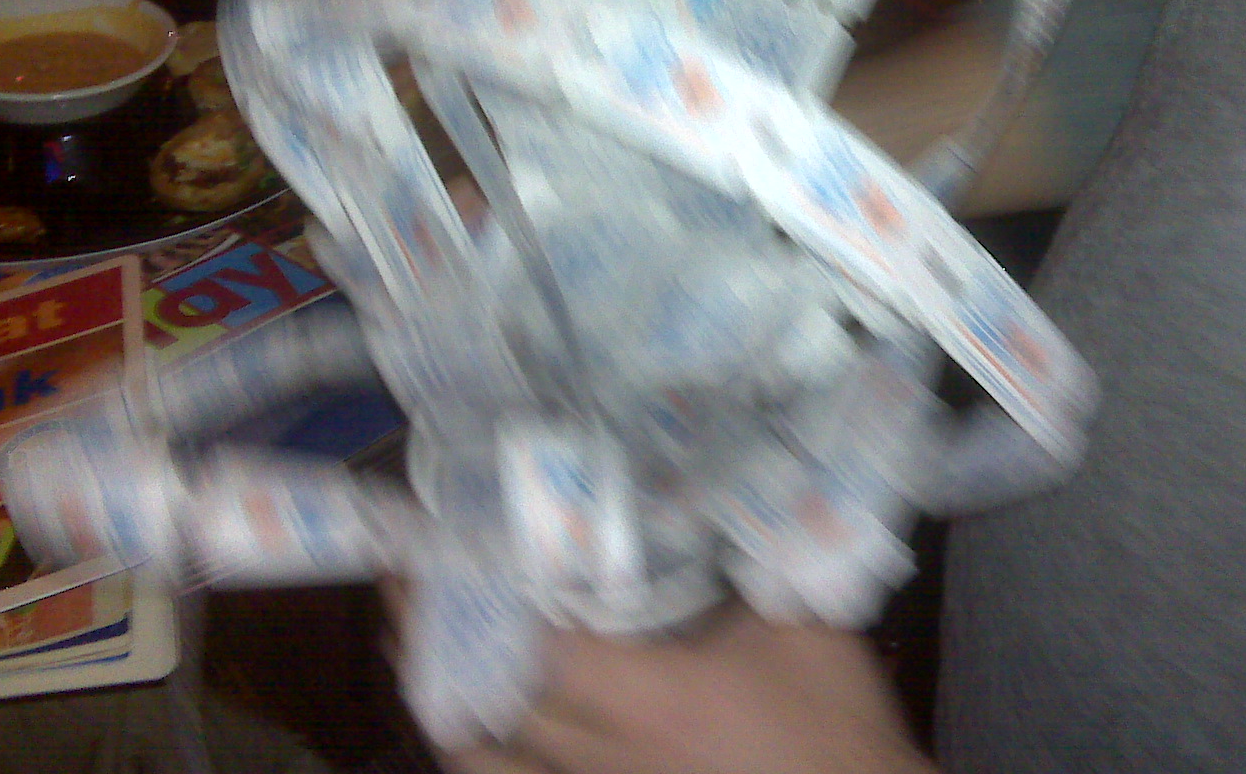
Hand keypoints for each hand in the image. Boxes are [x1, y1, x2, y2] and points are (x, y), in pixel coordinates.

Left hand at [447, 607, 933, 773]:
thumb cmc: (834, 724)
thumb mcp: (798, 622)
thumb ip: (745, 565)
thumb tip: (701, 499)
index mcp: (649, 699)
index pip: (532, 651)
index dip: (473, 605)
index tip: (433, 559)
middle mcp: (607, 758)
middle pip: (489, 712)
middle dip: (439, 648)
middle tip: (412, 591)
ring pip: (493, 770)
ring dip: (456, 715)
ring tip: (433, 662)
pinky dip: (499, 760)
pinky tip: (493, 732)